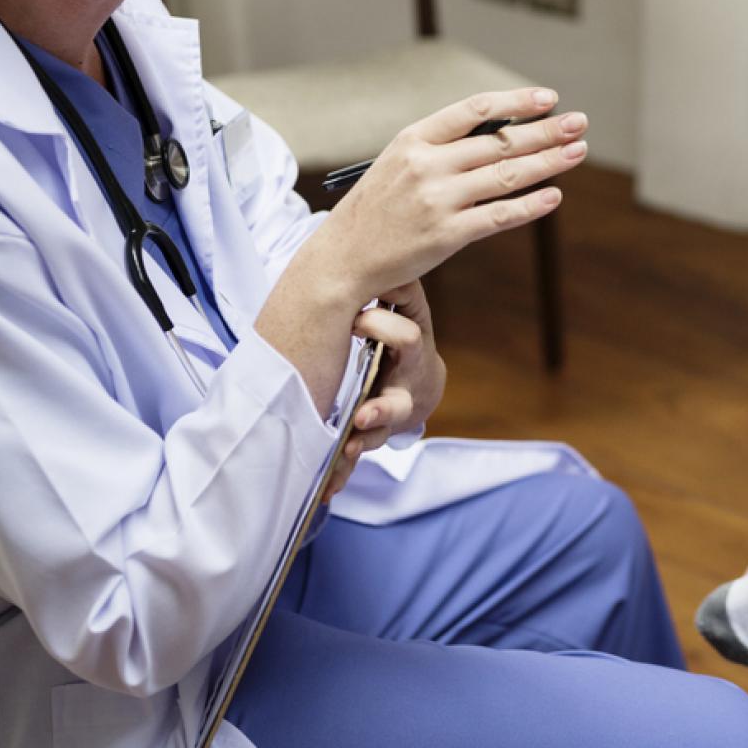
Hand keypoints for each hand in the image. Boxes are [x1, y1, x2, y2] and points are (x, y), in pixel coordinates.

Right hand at [321, 88, 587, 299]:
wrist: (343, 256)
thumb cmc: (378, 208)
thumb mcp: (398, 163)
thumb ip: (443, 147)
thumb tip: (501, 134)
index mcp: (413, 139)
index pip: (474, 110)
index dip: (515, 102)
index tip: (548, 98)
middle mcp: (427, 165)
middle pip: (499, 142)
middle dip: (546, 130)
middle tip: (580, 122)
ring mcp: (437, 200)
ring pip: (507, 175)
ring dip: (549, 162)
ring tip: (578, 151)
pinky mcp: (446, 235)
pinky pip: (499, 216)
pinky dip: (530, 206)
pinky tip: (554, 196)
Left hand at [322, 286, 442, 499]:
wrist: (421, 385)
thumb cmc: (407, 338)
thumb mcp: (410, 310)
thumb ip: (399, 288)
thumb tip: (388, 259)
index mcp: (412, 354)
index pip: (405, 339)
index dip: (381, 328)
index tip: (356, 319)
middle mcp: (403, 390)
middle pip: (398, 404)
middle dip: (380, 410)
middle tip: (361, 415)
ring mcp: (387, 418)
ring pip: (377, 437)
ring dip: (361, 445)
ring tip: (345, 451)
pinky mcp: (369, 436)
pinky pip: (357, 460)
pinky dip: (342, 475)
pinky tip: (327, 489)